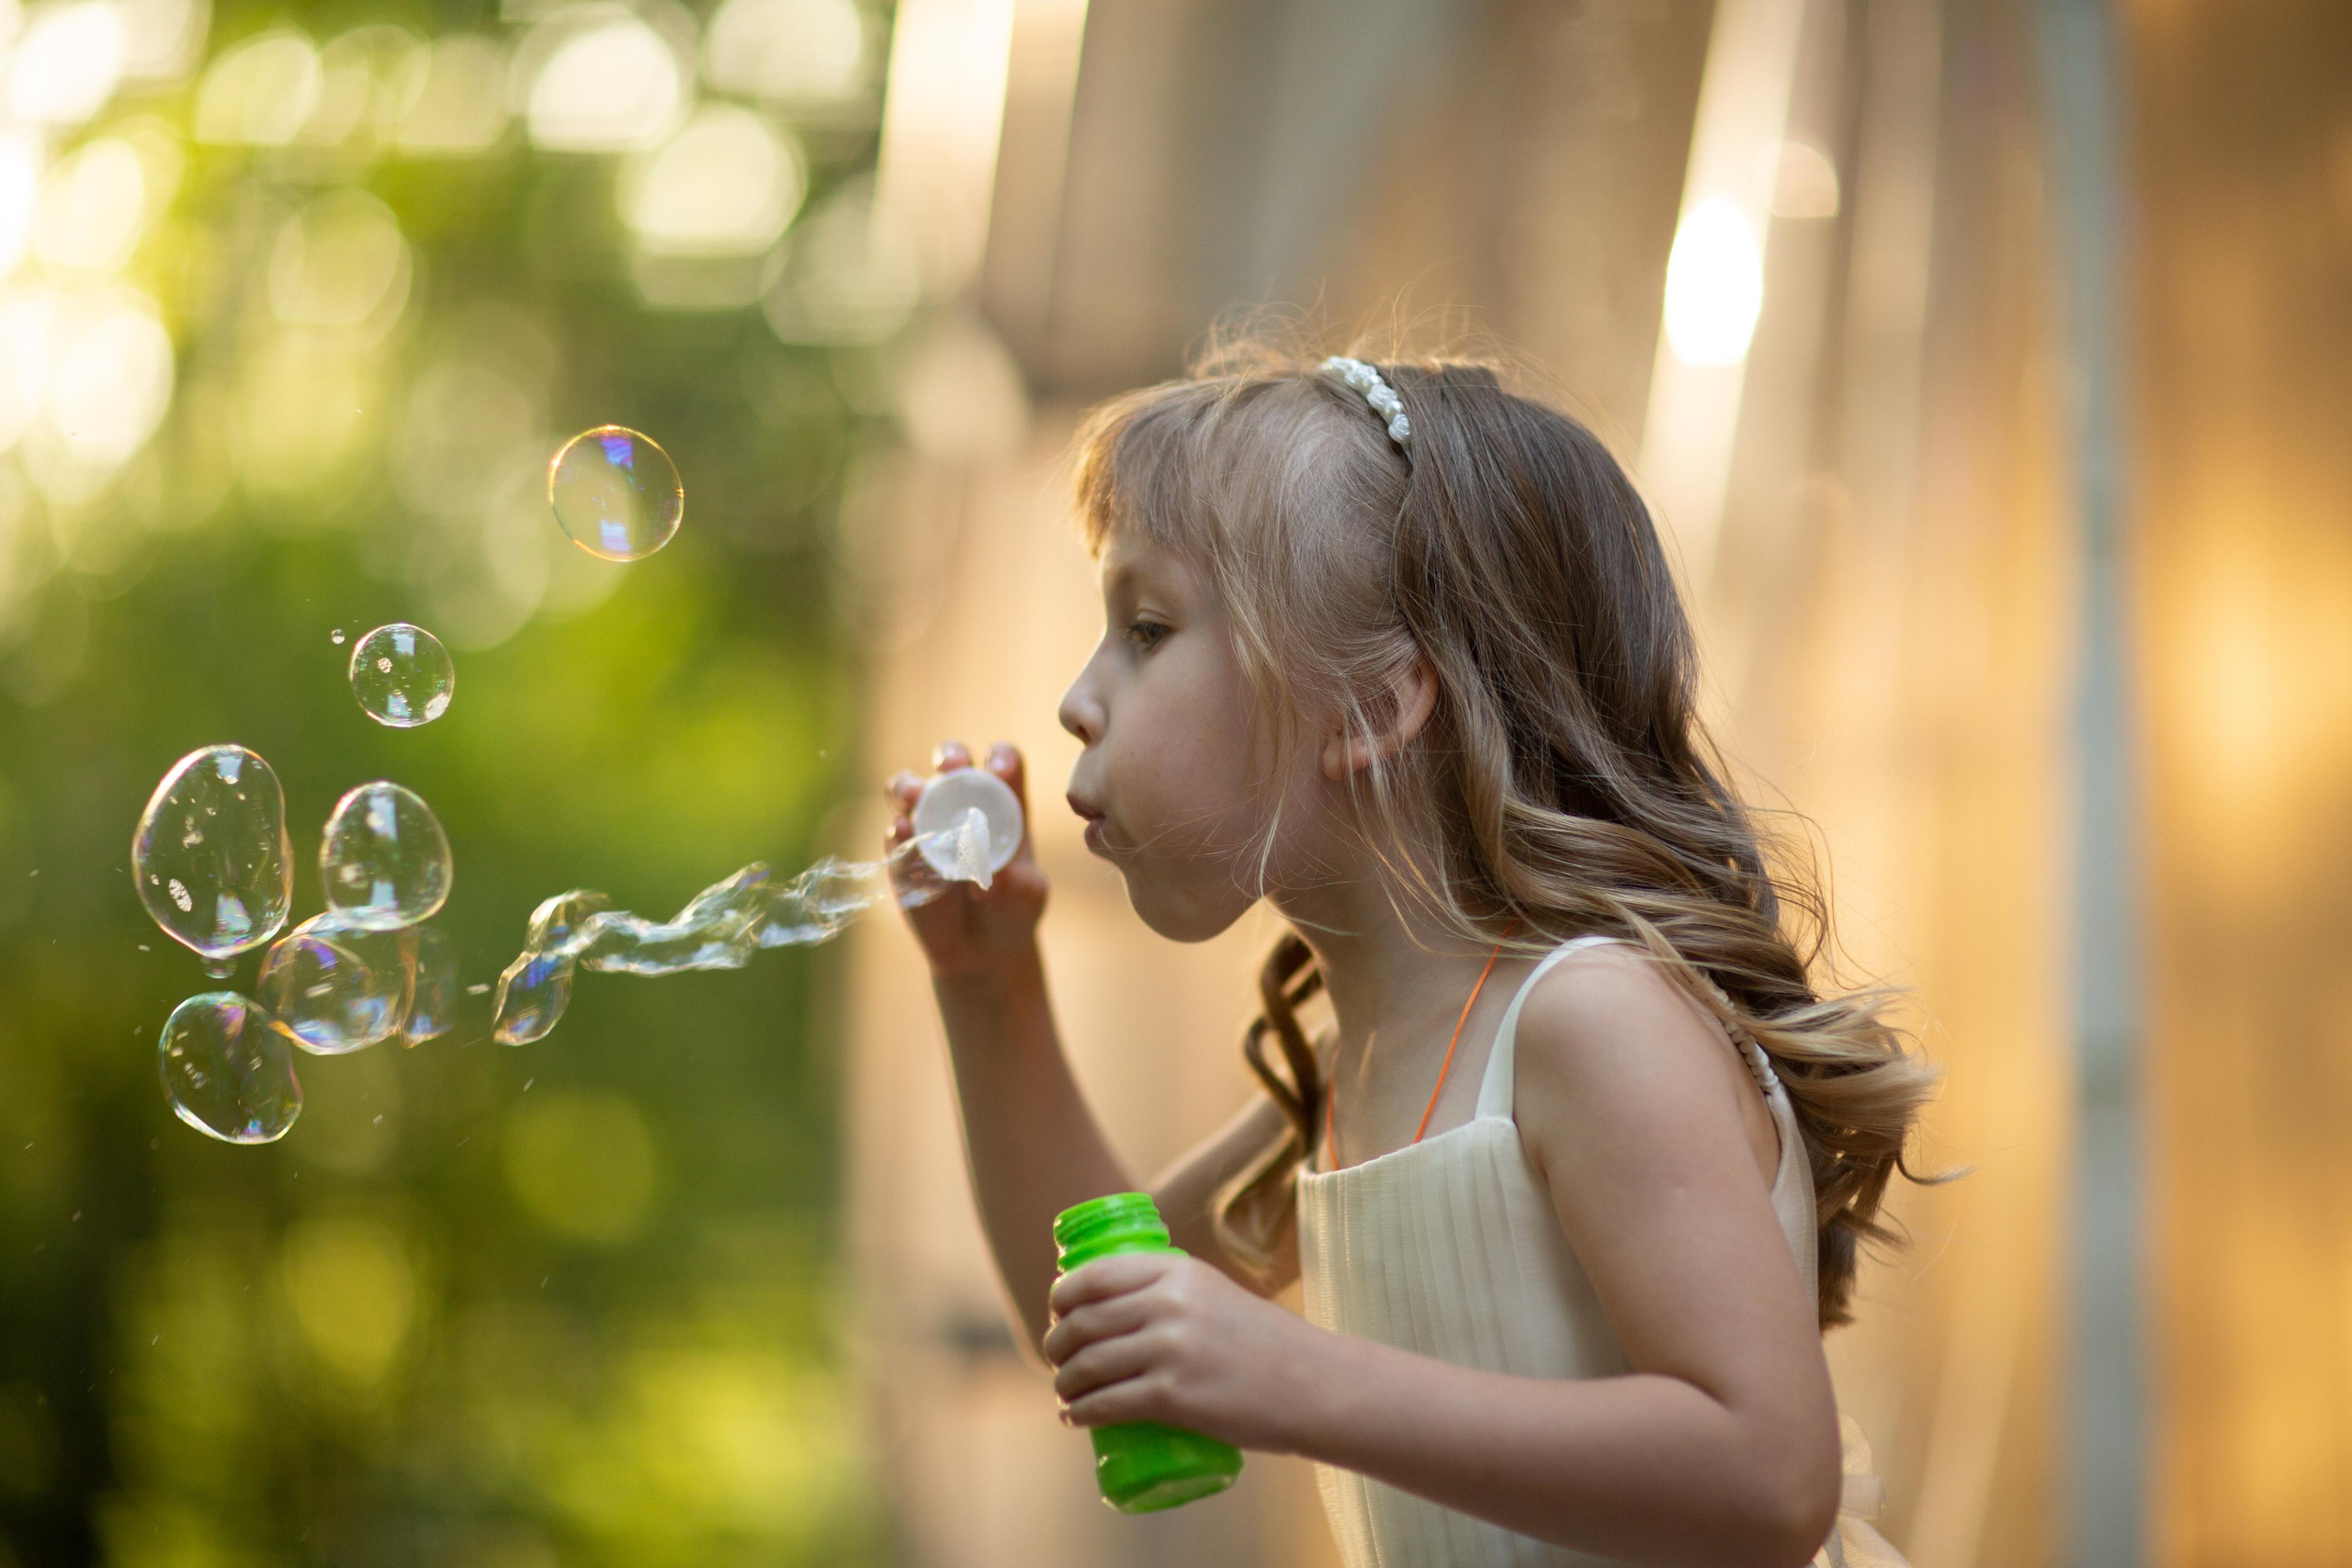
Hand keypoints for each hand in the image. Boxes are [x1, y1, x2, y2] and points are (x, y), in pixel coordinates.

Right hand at [885, 740, 1048, 980]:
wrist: (981, 950)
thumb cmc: (1013, 911)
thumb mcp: (1025, 895)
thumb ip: (1013, 881)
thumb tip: (987, 874)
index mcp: (1004, 803)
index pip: (1002, 763)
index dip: (1000, 757)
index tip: (998, 770)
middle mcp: (962, 804)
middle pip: (951, 761)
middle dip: (949, 756)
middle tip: (951, 768)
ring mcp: (928, 825)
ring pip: (910, 789)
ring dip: (909, 785)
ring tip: (914, 795)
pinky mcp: (902, 853)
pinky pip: (895, 834)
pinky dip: (897, 830)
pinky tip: (903, 832)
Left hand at [1043, 1252, 1317, 1453]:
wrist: (1311, 1384)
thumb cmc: (1264, 1342)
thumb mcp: (1214, 1293)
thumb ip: (1171, 1291)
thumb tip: (1120, 1306)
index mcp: (1176, 1273)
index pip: (1095, 1276)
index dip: (1063, 1297)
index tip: (1058, 1313)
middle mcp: (1167, 1305)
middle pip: (1083, 1321)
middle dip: (1057, 1344)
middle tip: (1057, 1359)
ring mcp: (1169, 1351)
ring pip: (1087, 1365)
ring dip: (1064, 1382)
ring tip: (1065, 1392)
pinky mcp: (1172, 1397)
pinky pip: (1106, 1404)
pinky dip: (1080, 1412)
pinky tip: (1073, 1417)